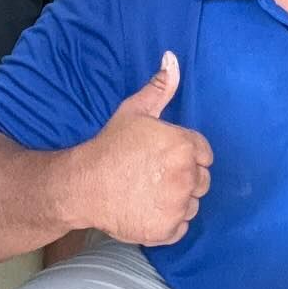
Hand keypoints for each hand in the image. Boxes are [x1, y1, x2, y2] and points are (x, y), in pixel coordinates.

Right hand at [78, 52, 211, 245]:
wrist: (83, 185)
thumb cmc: (110, 146)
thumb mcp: (134, 112)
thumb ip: (160, 88)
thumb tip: (172, 58)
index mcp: (184, 146)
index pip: (204, 154)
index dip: (185, 155)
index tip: (163, 158)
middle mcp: (186, 176)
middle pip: (202, 180)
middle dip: (184, 177)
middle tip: (154, 175)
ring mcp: (178, 205)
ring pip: (192, 203)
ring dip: (178, 200)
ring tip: (149, 192)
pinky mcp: (168, 229)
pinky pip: (182, 225)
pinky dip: (169, 221)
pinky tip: (148, 209)